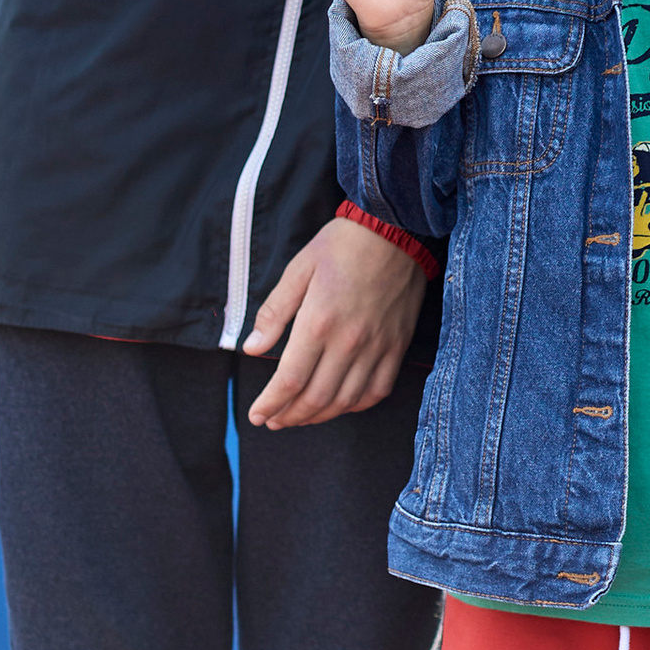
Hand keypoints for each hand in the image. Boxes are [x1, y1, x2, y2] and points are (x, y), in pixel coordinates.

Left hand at [244, 215, 425, 428]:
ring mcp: (377, 347)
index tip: (257, 415)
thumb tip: (252, 349)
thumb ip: (274, 313)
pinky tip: (340, 405)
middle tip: (274, 420)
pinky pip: (377, 390)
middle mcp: (349, 342)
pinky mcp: (397, 346)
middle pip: (315, 397)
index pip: (290, 380)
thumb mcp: (298, 270)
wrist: (396, 229)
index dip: (270, 404)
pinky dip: (356, 405)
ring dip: (319, 416)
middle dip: (289, 415)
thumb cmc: (342, 245)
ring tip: (300, 417)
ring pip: (345, 400)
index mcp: (318, 322)